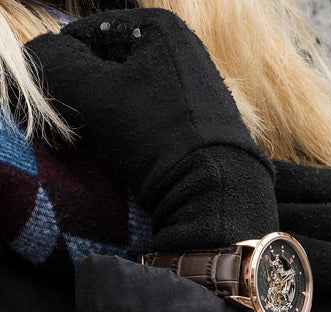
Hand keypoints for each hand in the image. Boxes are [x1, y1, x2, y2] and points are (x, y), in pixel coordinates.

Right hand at [25, 8, 277, 249]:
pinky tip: (134, 151)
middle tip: (82, 127)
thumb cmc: (155, 136)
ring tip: (108, 143)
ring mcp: (196, 86)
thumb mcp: (95, 96)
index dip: (65, 69)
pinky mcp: (201, 120)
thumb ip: (57, 65)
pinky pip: (153, 116)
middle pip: (111, 65)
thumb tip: (42, 54)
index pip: (88, 35)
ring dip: (109, 116)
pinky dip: (135, 130)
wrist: (214, 191)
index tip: (62, 103)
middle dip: (89, 94)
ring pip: (130, 94)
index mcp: (160, 28)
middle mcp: (183, 51)